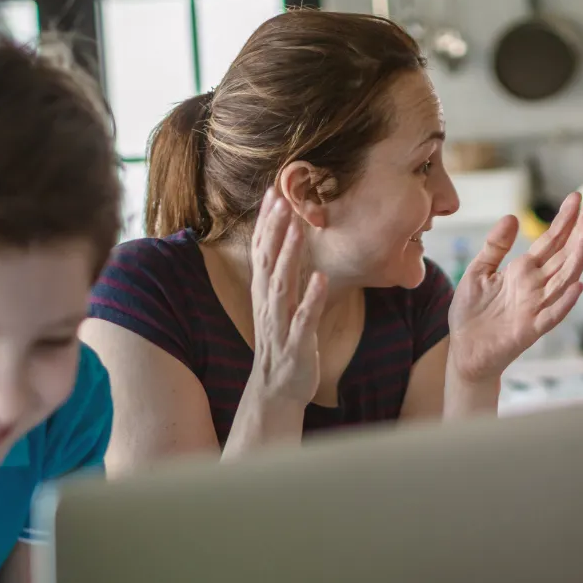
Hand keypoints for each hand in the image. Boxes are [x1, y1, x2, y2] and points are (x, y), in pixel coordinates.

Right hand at [245, 189, 325, 408]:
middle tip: (282, 199)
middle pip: (268, 261)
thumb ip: (282, 274)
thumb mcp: (280, 305)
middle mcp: (268, 305)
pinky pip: (304, 319)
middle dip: (275, 230)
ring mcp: (281, 324)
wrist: (278, 390)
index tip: (273, 192)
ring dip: (289, 257)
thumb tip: (289, 241)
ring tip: (299, 230)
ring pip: (282, 286)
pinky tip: (320, 279)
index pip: (261, 251)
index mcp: (265, 293)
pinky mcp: (297, 344)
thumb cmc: (283, 341)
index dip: (266, 223)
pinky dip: (311, 298)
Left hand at [447, 192, 582, 382]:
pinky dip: (565, 301)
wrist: (463, 350)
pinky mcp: (531, 329)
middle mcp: (535, 286)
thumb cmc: (472, 313)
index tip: (577, 198)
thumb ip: (495, 246)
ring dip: (578, 258)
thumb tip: (512, 217)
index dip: (563, 220)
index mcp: (523, 271)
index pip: (550, 241)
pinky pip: (552, 314)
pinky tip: (577, 285)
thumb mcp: (478, 271)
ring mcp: (536, 307)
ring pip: (564, 279)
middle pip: (563, 255)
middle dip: (578, 231)